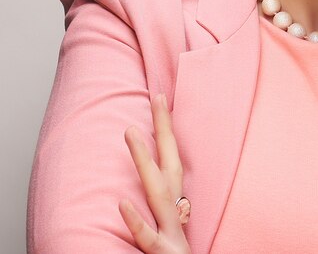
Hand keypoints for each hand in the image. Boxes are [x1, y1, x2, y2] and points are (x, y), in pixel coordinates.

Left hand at [119, 94, 190, 253]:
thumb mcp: (178, 235)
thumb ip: (175, 214)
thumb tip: (175, 196)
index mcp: (178, 210)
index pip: (174, 163)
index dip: (168, 132)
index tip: (162, 100)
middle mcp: (177, 216)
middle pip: (172, 166)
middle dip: (164, 131)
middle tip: (156, 98)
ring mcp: (172, 236)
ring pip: (158, 193)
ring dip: (144, 161)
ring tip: (130, 132)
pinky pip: (149, 238)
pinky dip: (137, 221)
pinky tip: (121, 203)